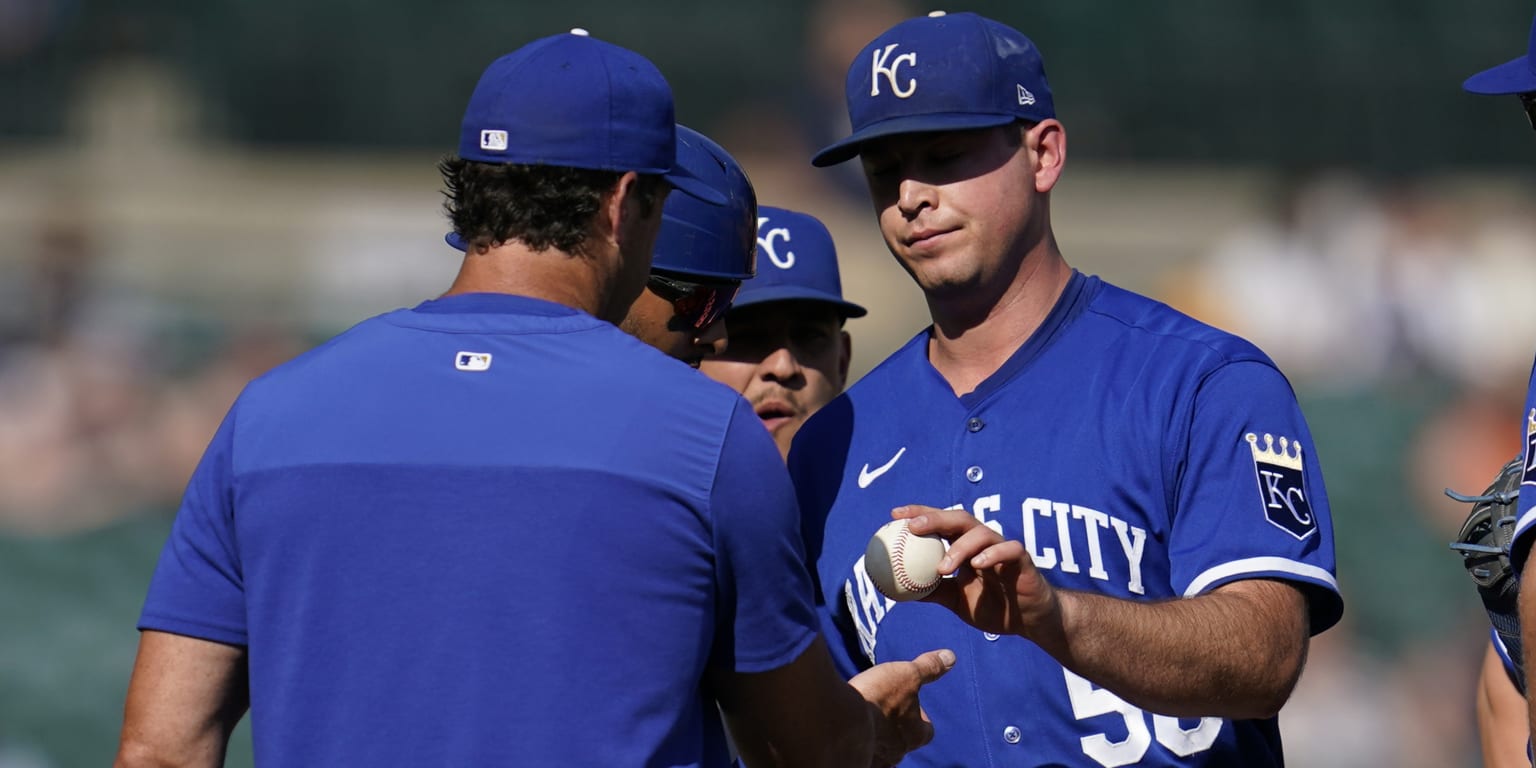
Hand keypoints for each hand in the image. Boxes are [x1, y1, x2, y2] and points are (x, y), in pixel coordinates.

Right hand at [847, 648, 954, 766]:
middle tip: (886, 710)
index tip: (910, 702)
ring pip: (884, 751)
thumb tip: (950, 657)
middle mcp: (899, 751)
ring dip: (879, 737)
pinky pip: (865, 756)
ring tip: (868, 720)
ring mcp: (878, 758)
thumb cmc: (879, 697)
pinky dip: (862, 745)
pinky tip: (853, 733)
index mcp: (916, 734)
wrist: (842, 720)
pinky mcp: (857, 760)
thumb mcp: (907, 675)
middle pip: (905, 741)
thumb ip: (928, 668)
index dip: (921, 716)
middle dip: (898, 727)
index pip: (928, 731)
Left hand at [896, 505, 1063, 644]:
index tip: (894, 515)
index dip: (919, 514)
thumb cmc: (992, 606)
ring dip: (960, 547)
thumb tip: (898, 588)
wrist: (1028, 621)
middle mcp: (983, 542)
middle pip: (958, 519)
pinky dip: (993, 554)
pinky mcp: (1023, 560)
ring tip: (943, 567)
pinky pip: (1010, 549)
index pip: (940, 523)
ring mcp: (1003, 548)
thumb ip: (931, 590)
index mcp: (965, 546)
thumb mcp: (955, 600)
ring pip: (982, 533)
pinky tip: (977, 564)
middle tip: (913, 527)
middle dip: (935, 518)